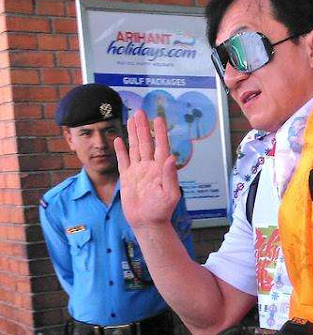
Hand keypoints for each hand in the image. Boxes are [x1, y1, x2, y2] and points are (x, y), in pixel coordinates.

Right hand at [114, 111, 179, 229]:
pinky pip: (123, 161)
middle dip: (143, 127)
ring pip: (135, 148)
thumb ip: (171, 176)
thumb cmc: (161, 211)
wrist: (147, 223)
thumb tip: (172, 157)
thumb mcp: (170, 194)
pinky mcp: (128, 178)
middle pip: (146, 142)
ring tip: (131, 119)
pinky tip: (119, 139)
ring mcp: (138, 171)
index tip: (158, 118)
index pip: (161, 146)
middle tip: (141, 112)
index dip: (159, 132)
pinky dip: (121, 150)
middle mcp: (149, 167)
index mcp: (161, 169)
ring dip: (133, 134)